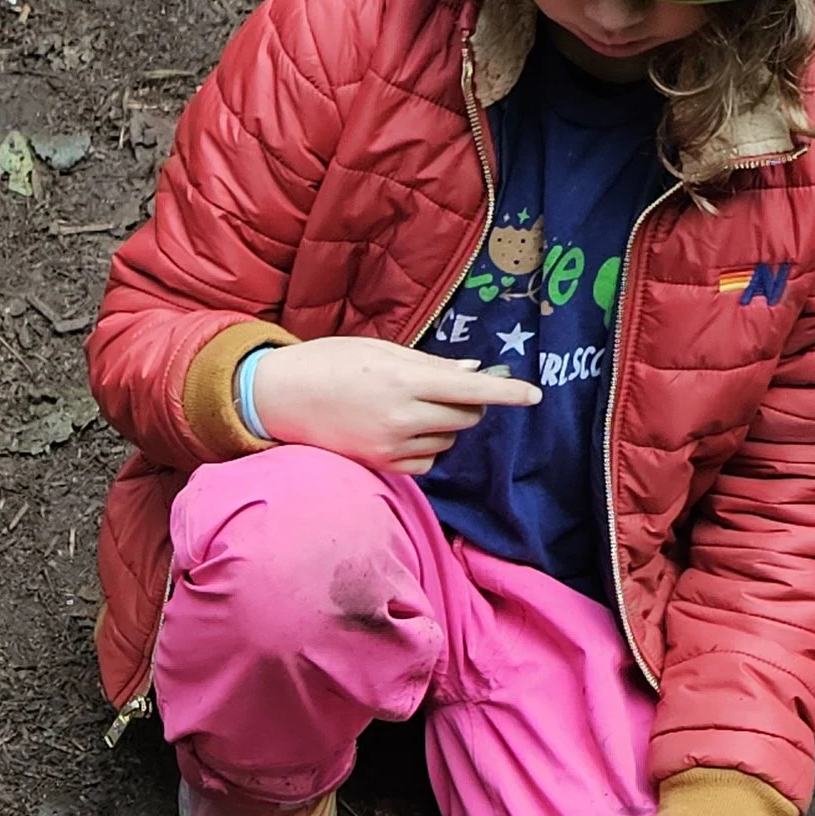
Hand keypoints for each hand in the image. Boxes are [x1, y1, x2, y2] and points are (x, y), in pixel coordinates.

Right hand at [248, 338, 540, 474]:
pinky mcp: (379, 465)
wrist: (279, 397)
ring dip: (445, 427)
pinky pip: (425, 463)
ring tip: (412, 408)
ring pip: (446, 442)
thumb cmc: (329, 363)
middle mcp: (401, 417)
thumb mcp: (381, 350)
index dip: (508, 394)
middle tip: (450, 390)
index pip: (471, 392)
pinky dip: (427, 449)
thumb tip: (473, 374)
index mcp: (404, 380)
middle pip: (465, 419)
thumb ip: (430, 365)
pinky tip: (405, 432)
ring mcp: (390, 446)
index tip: (536, 395)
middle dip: (470, 406)